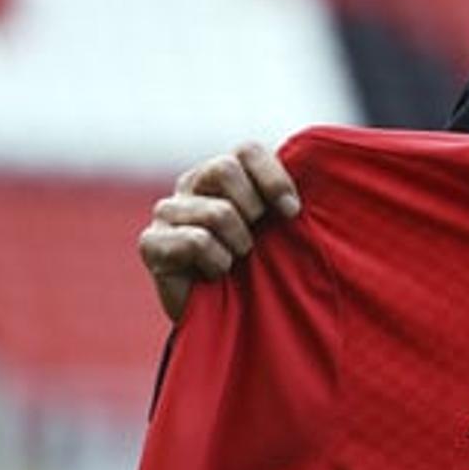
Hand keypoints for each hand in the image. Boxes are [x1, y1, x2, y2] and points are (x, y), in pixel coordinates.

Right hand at [138, 143, 298, 322]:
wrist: (230, 318)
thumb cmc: (260, 267)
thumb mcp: (281, 227)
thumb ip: (289, 198)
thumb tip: (317, 173)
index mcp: (224, 173)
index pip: (246, 150)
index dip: (273, 178)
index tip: (292, 212)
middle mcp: (191, 184)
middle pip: (224, 168)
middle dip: (253, 209)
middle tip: (255, 239)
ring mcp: (167, 211)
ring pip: (217, 212)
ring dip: (238, 244)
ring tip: (235, 260)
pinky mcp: (151, 242)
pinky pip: (197, 241)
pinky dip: (217, 262)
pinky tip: (215, 274)